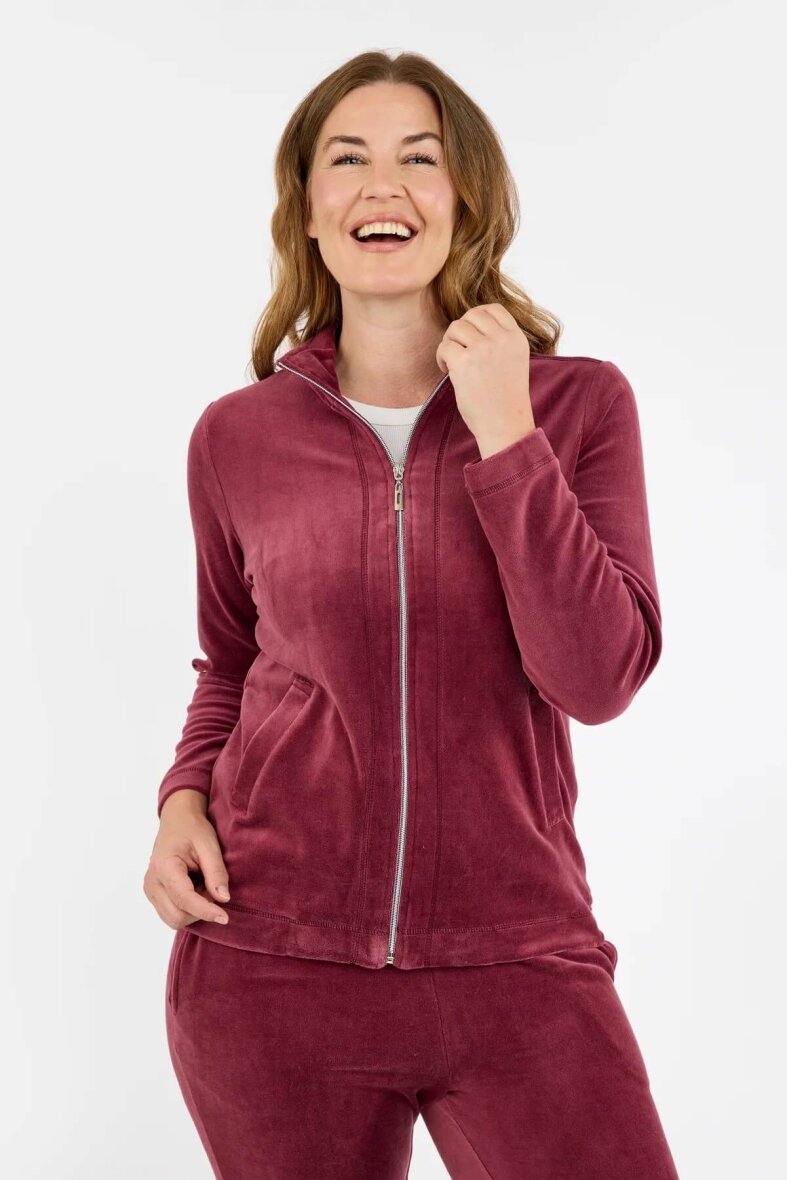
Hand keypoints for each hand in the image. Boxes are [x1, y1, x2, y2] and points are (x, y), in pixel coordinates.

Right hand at [143, 789, 230, 927]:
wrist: (177, 821)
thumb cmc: (193, 829)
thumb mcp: (209, 845)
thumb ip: (216, 873)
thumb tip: (224, 899)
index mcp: (164, 867)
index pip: (184, 900)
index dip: (205, 911)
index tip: (225, 918)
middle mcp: (151, 883)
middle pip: (177, 916)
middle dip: (201, 910)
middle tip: (213, 888)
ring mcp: (150, 890)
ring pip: (174, 919)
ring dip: (194, 911)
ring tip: (203, 886)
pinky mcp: (154, 895)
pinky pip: (172, 913)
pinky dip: (188, 908)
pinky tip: (196, 889)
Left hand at [436, 303, 535, 459]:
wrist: (505, 426)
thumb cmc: (506, 400)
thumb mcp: (514, 362)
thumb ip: (500, 342)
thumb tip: (471, 325)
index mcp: (516, 338)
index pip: (493, 309)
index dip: (477, 317)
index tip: (470, 336)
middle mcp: (502, 339)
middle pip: (472, 315)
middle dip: (461, 330)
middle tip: (459, 351)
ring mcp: (483, 348)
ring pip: (455, 327)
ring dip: (449, 343)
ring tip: (453, 363)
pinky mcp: (465, 361)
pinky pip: (444, 346)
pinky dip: (441, 357)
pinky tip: (447, 371)